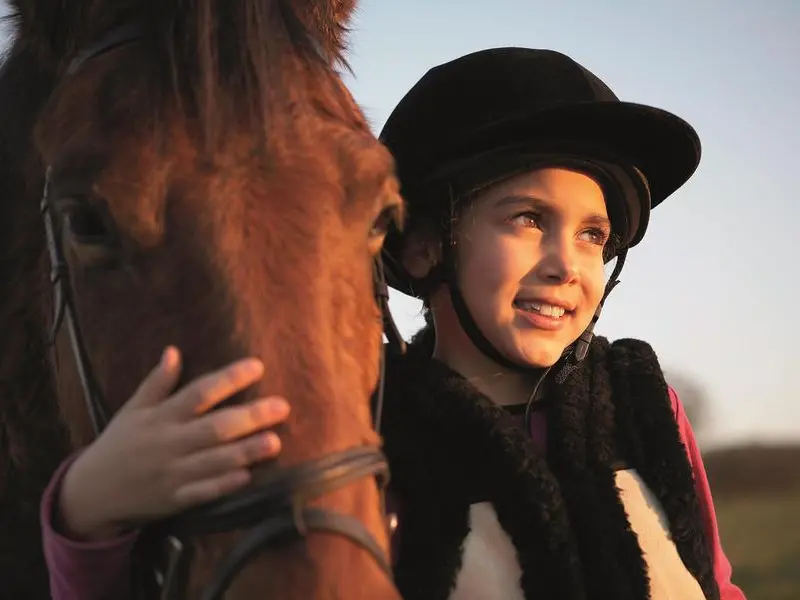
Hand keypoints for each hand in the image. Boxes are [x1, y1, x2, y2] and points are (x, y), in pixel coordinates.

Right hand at [58, 346, 289, 540]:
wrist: (92, 493)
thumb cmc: (118, 444)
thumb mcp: (132, 410)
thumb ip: (156, 383)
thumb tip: (173, 350)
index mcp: (161, 417)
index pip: (200, 392)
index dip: (229, 379)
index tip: (257, 366)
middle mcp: (169, 443)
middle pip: (215, 427)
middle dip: (250, 417)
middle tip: (282, 406)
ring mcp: (173, 473)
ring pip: (215, 461)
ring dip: (246, 451)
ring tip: (275, 441)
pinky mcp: (175, 499)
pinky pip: (203, 492)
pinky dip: (224, 485)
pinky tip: (247, 476)